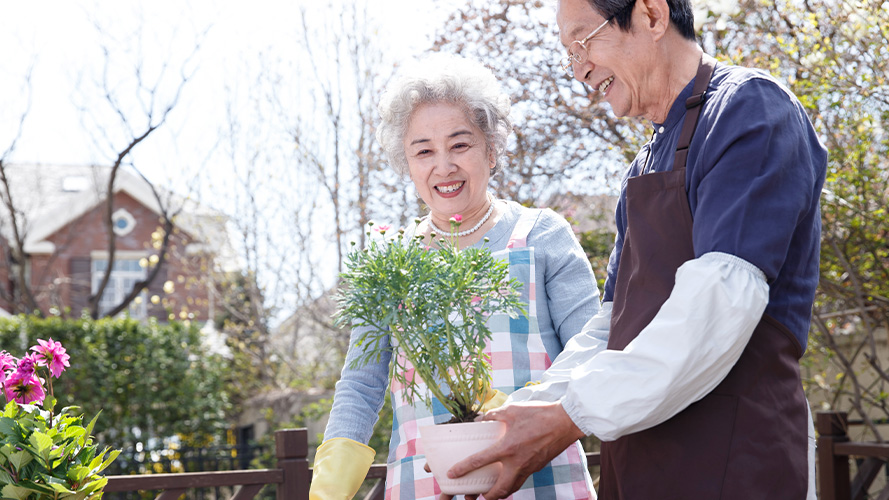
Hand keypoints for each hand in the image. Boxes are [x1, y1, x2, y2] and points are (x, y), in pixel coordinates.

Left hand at [440, 401, 584, 499]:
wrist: (566, 421)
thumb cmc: (539, 413)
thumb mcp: (512, 409)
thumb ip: (494, 415)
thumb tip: (482, 418)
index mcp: (507, 448)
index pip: (479, 461)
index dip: (463, 469)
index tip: (452, 474)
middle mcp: (517, 462)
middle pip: (500, 490)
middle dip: (488, 497)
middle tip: (479, 495)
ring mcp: (530, 467)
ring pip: (513, 488)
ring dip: (502, 492)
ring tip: (493, 491)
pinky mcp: (538, 466)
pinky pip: (523, 478)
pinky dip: (514, 481)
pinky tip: (510, 475)